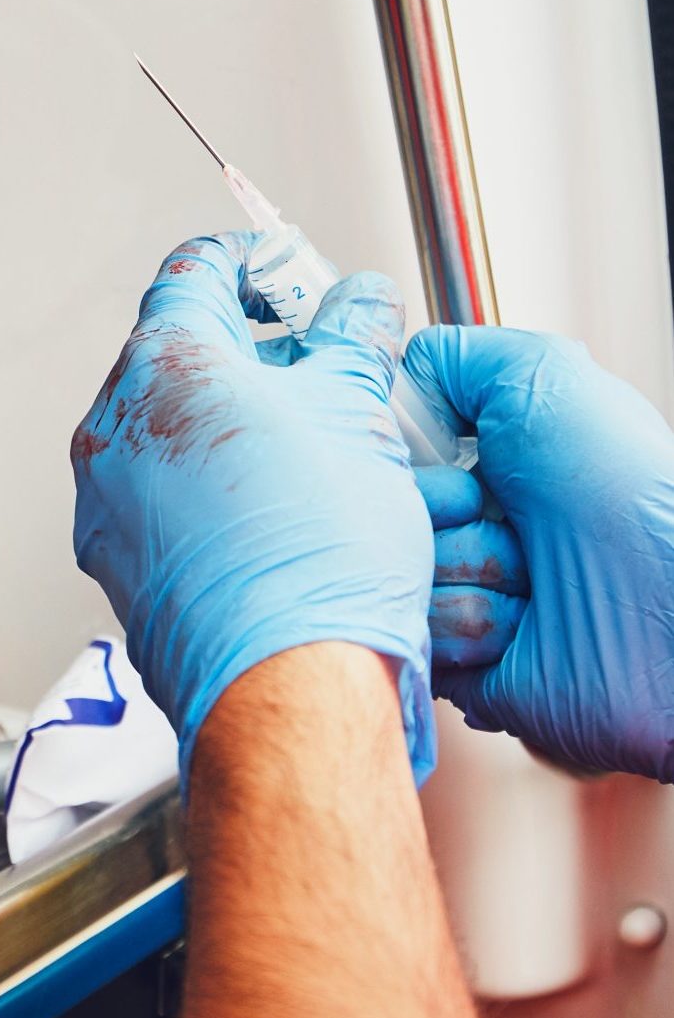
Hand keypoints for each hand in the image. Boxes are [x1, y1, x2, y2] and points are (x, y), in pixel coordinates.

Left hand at [72, 233, 434, 782]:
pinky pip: (159, 497)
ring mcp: (104, 500)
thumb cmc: (315, 555)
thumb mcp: (358, 411)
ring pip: (166, 431)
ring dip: (230, 423)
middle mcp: (112, 429)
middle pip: (176, 354)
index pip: (193, 272)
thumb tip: (360, 304)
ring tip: (306, 446)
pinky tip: (270, 508)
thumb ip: (353, 337)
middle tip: (316, 365)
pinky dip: (207, 485)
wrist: (286, 682)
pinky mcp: (115, 559)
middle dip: (249, 350)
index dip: (251, 262)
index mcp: (161, 366)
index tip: (287, 274)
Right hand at [403, 326, 673, 779]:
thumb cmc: (630, 491)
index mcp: (481, 464)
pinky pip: (416, 635)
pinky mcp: (461, 661)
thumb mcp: (539, 375)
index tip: (426, 449)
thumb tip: (388, 371)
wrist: (673, 608)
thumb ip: (450, 356)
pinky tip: (518, 622)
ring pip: (391, 575)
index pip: (381, 451)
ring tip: (526, 576)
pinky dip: (466, 624)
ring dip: (457, 571)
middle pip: (375, 512)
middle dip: (427, 511)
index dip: (394, 450)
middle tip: (488, 511)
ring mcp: (463, 592)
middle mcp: (468, 526)